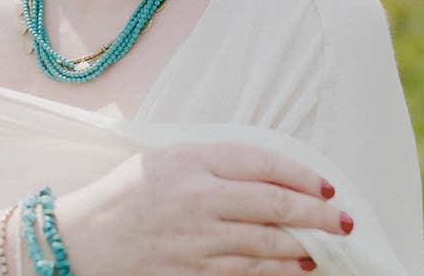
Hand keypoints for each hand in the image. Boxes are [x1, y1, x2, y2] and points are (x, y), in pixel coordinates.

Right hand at [51, 141, 351, 275]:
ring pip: (264, 245)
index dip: (302, 176)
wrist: (78, 239)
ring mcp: (192, 242)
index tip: (327, 187)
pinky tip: (296, 269)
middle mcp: (194, 200)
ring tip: (324, 247)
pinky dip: (275, 273)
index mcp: (189, 162)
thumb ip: (216, 162)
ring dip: (303, 248)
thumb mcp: (167, 159)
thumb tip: (277, 175)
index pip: (261, 163)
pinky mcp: (188, 274)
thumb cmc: (126, 194)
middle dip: (318, 215)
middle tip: (344, 221)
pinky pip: (243, 275)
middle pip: (272, 206)